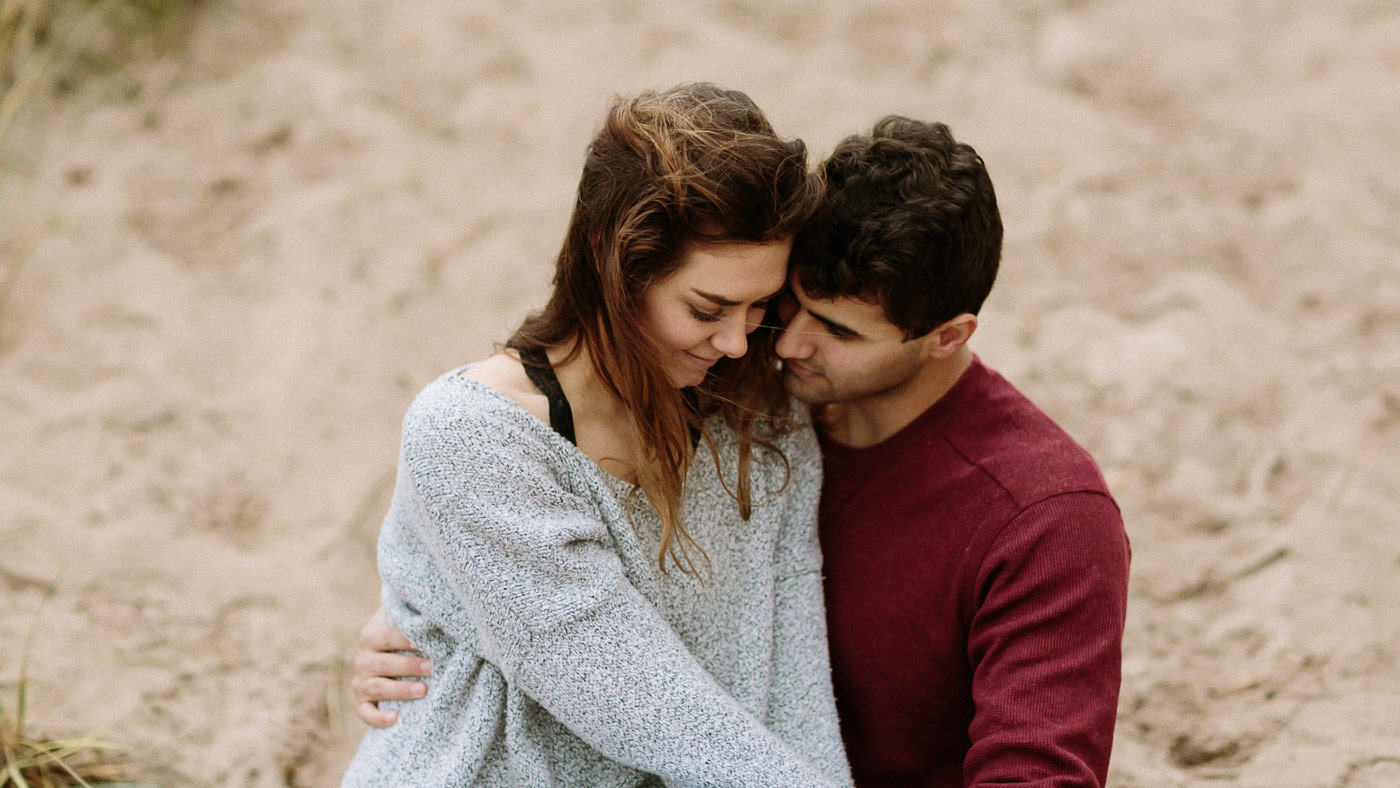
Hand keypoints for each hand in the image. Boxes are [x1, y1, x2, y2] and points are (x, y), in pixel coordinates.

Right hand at [351, 605, 432, 727]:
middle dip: (408, 666)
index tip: (426, 643)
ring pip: (376, 688)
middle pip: (383, 663)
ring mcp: (360, 683)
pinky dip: (377, 718)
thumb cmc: (404, 638)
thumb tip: (435, 610)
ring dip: (400, 690)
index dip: (405, 639)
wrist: (386, 659)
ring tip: (423, 690)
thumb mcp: (403, 623)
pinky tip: (395, 718)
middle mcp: (363, 660)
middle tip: (431, 667)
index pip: (386, 636)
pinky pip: (366, 713)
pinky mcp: (361, 703)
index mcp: (371, 636)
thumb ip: (412, 615)